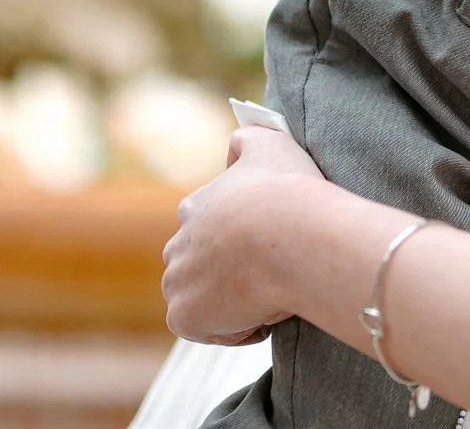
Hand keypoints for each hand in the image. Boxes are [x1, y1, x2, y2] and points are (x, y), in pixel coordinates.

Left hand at [163, 126, 322, 344]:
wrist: (292, 238)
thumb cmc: (288, 193)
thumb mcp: (271, 144)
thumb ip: (248, 138)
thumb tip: (233, 148)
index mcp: (195, 208)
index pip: (208, 229)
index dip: (240, 241)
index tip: (269, 244)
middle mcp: (178, 244)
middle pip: (198, 267)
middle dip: (227, 273)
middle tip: (269, 273)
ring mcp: (177, 282)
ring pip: (201, 300)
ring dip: (230, 302)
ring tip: (268, 294)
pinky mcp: (183, 316)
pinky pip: (207, 330)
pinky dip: (234, 329)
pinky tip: (262, 313)